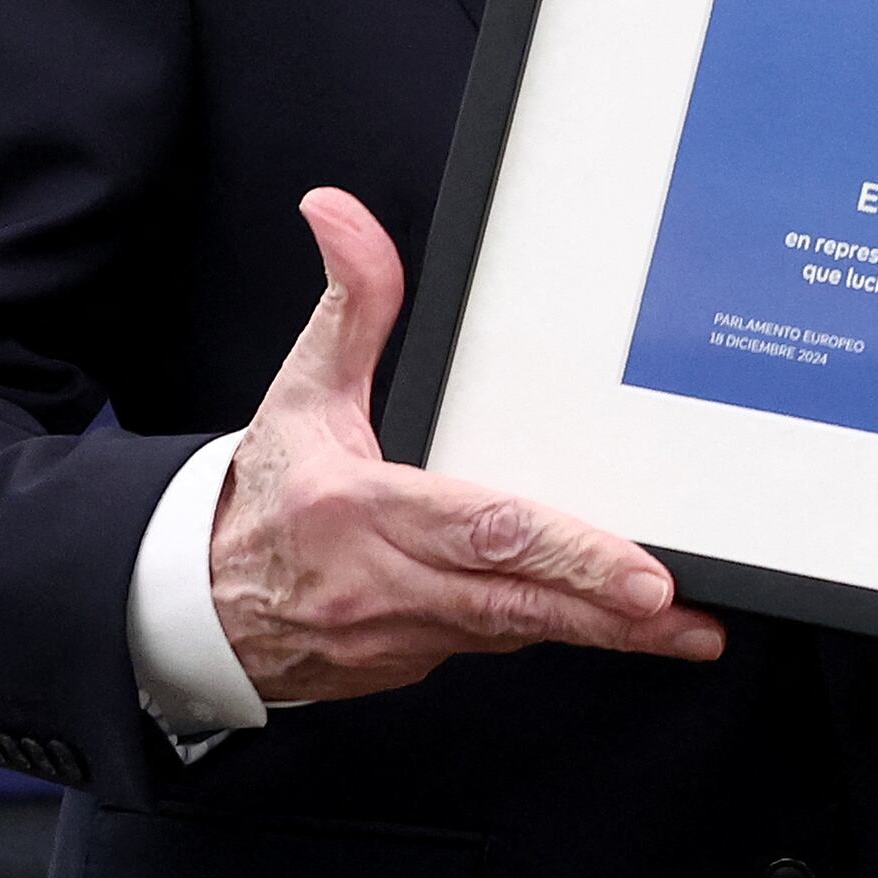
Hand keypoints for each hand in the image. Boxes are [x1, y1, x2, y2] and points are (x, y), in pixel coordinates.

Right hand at [210, 189, 724, 704]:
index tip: (641, 574)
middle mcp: (384, 582)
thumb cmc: (264, 491)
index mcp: (361, 510)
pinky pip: (493, 644)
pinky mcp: (412, 663)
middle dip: (609, 611)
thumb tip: (340, 214)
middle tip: (684, 618)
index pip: (485, 533)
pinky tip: (606, 623)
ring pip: (516, 632)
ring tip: (682, 631)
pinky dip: (548, 630)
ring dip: (600, 633)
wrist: (194, 601)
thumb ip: (352, 304)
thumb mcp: (302, 390)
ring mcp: (401, 634)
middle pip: (518, 601)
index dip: (570, 554)